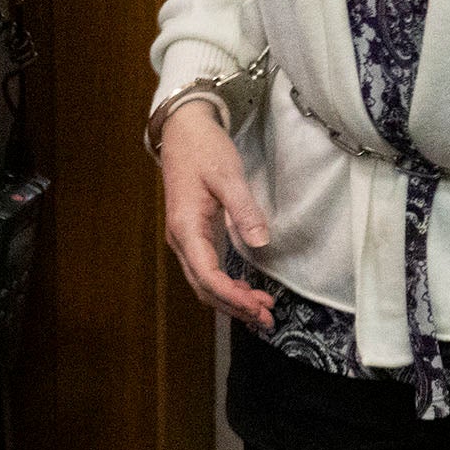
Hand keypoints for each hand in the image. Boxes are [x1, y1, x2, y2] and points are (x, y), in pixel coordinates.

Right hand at [157, 99, 275, 331]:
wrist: (183, 130)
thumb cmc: (203, 149)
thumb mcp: (228, 175)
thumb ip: (244, 210)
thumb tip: (261, 243)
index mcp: (186, 228)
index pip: (207, 276)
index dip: (233, 297)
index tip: (259, 307)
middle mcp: (181, 239)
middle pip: (204, 287)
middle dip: (234, 307)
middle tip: (267, 319)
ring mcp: (186, 238)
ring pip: (204, 282)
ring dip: (230, 299)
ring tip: (261, 310)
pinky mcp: (194, 234)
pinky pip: (207, 269)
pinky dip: (226, 285)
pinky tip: (245, 290)